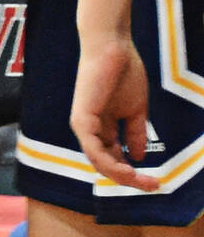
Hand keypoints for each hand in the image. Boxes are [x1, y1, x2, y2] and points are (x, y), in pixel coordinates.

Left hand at [72, 33, 157, 188]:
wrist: (113, 50)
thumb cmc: (124, 74)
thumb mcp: (135, 110)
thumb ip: (135, 134)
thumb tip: (139, 157)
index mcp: (103, 129)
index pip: (115, 159)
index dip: (133, 173)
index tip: (155, 182)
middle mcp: (90, 131)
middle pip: (106, 164)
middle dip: (129, 179)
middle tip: (152, 186)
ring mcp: (84, 127)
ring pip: (99, 162)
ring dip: (121, 175)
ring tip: (142, 181)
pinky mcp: (81, 120)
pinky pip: (93, 149)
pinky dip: (110, 162)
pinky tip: (127, 170)